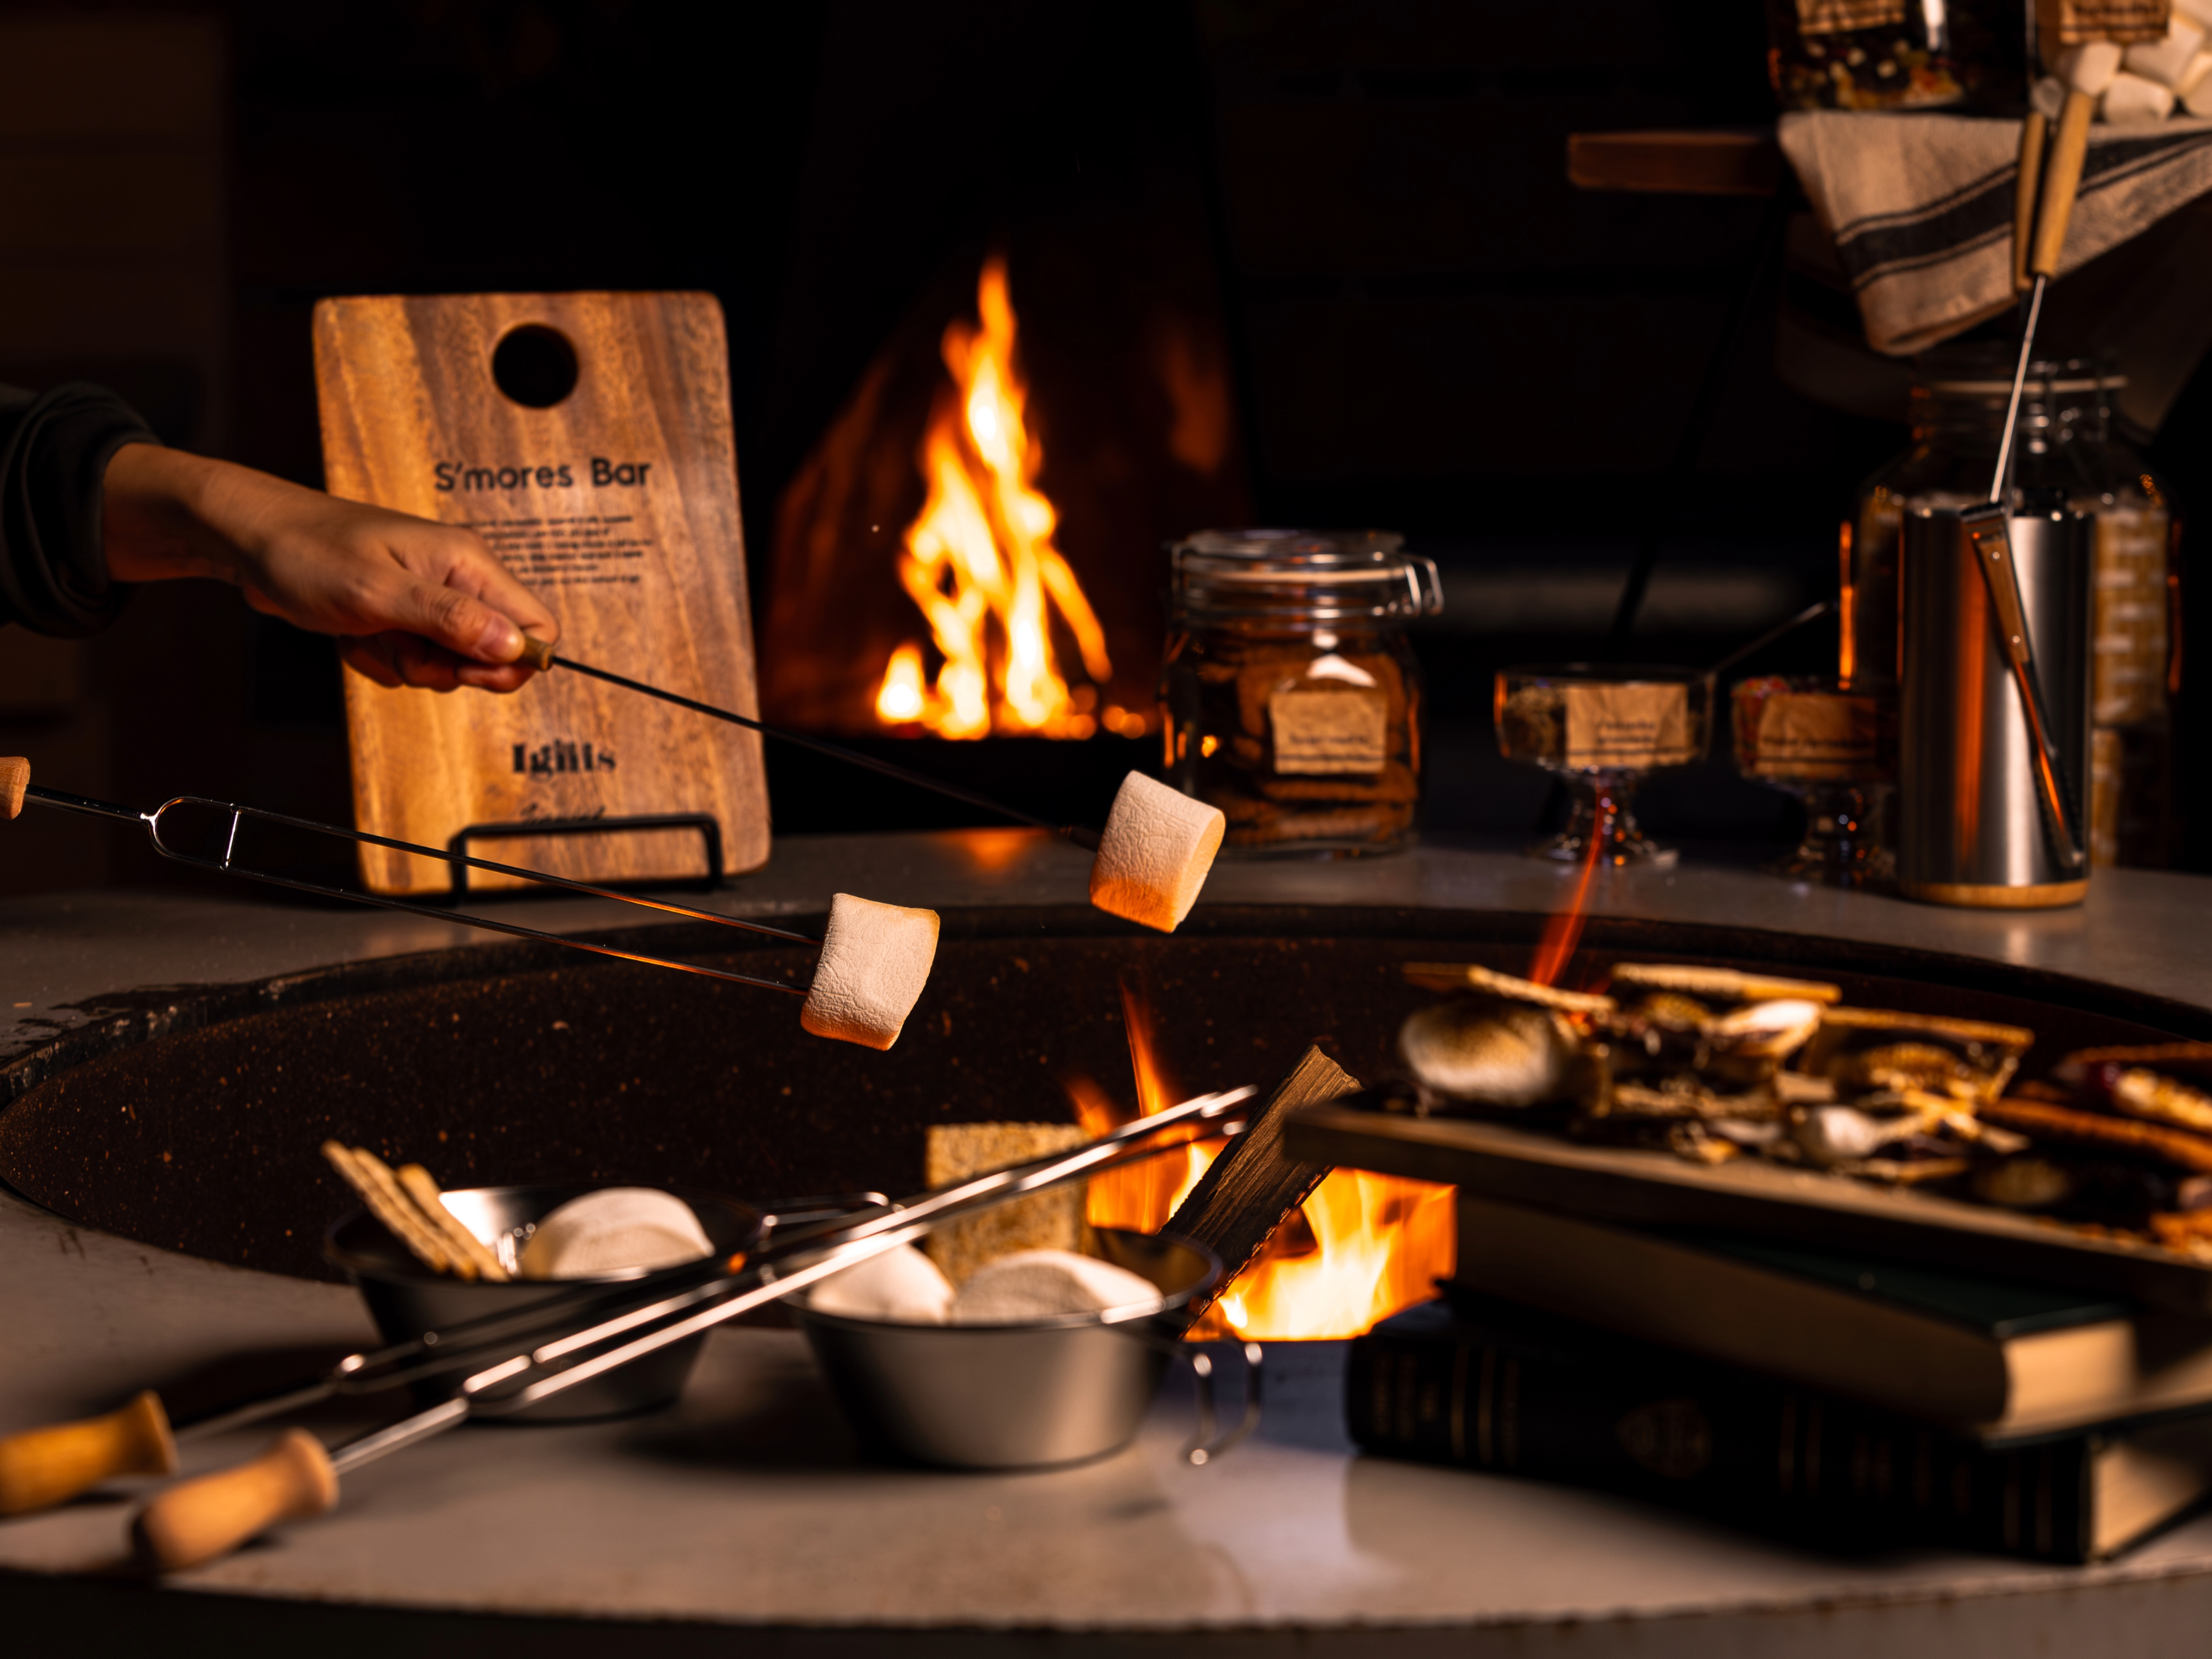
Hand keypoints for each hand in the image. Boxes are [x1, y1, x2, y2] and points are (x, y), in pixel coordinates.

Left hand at [102, 444, 556, 692]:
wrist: (247, 539)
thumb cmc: (305, 553)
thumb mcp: (376, 592)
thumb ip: (449, 620)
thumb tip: (515, 646)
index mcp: (466, 562)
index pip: (537, 625)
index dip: (511, 662)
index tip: (462, 670)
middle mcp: (457, 578)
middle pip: (494, 653)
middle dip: (446, 668)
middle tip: (400, 648)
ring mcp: (429, 597)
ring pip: (449, 662)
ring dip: (405, 664)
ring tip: (366, 633)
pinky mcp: (401, 614)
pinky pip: (412, 661)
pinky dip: (381, 660)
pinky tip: (352, 635)